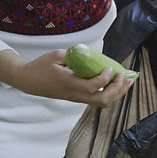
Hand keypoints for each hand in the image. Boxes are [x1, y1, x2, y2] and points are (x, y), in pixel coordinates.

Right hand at [0, 48, 133, 106]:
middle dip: (117, 90)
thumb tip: (92, 54)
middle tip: (126, 77)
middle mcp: (74, 94)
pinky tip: (115, 83)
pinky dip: (109, 93)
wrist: (28, 81)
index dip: (105, 79)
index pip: (92, 87)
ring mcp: (76, 98)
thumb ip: (74, 55)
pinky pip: (96, 99)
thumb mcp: (56, 55)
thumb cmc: (41, 66)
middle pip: (102, 100)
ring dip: (116, 93)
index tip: (110, 68)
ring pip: (101, 103)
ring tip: (127, 82)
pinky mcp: (77, 98)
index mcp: (68, 83)